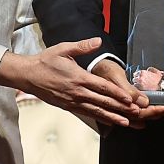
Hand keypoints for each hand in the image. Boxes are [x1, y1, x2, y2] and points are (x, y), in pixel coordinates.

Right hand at [0, 38, 141, 127]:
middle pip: (103, 101)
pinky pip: (87, 114)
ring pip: (96, 111)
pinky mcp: (68, 107)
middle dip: (120, 108)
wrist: (28, 75)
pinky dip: (100, 118)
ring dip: (112, 117)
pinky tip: (109, 122)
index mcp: (79, 77)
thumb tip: (98, 40)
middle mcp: (77, 92)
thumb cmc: (45, 61)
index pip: (102, 87)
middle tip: (135, 114)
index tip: (129, 99)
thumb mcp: (63, 49)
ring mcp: (72, 101)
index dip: (117, 93)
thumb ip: (83, 46)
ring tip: (126, 123)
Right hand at [93, 59, 163, 127]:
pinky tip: (145, 120)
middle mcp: (117, 108)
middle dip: (156, 113)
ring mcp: (115, 110)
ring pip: (134, 118)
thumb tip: (143, 101)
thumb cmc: (103, 70)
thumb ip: (128, 89)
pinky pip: (129, 117)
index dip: (155, 110)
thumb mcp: (116, 75)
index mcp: (117, 101)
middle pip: (139, 115)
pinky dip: (139, 118)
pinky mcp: (114, 108)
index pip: (140, 110)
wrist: (90, 69)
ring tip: (163, 113)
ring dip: (150, 116)